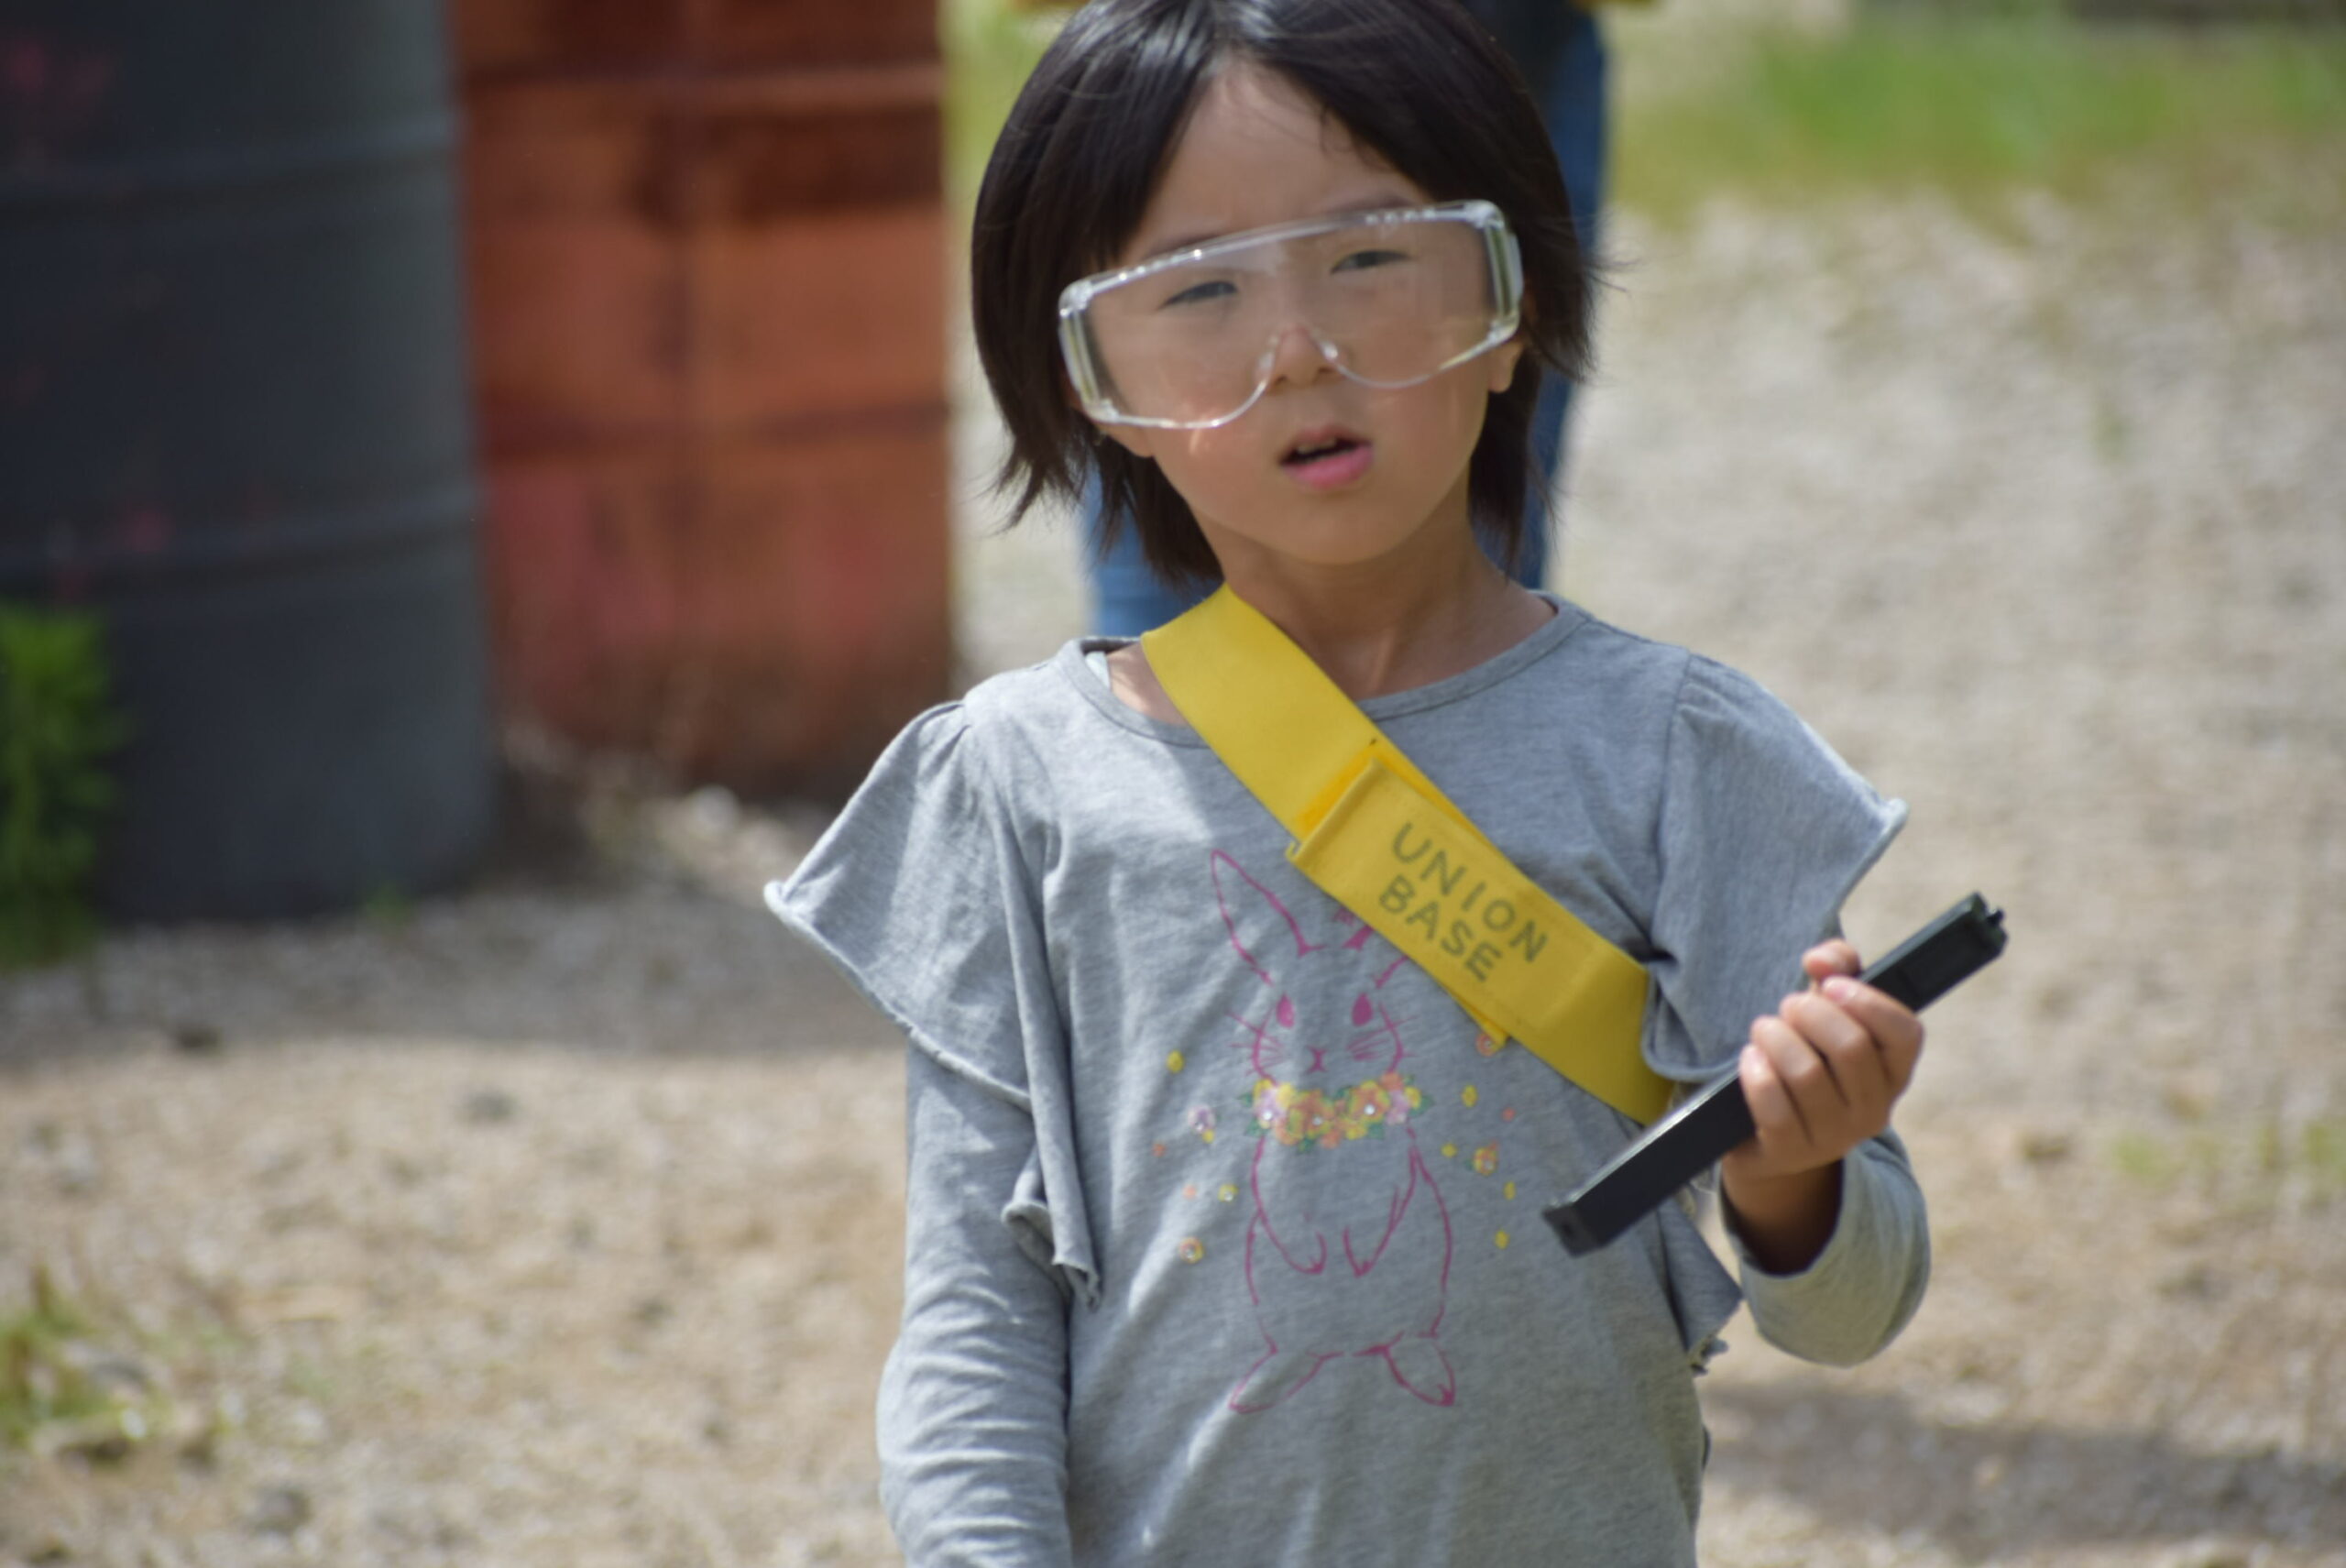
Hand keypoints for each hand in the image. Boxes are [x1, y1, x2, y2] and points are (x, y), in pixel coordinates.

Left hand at [1719, 940, 1924, 1271]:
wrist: (1770, 1135)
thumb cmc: (1808, 1057)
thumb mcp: (1828, 1010)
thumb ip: (1838, 968)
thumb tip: (1823, 959)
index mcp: (1893, 1072)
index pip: (1906, 1033)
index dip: (1869, 1001)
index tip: (1831, 984)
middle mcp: (1874, 1108)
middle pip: (1850, 1047)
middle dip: (1810, 1013)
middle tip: (1788, 1006)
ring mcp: (1835, 1136)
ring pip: (1806, 1073)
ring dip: (1776, 1038)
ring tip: (1764, 1030)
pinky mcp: (1791, 1151)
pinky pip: (1773, 1105)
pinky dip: (1756, 1072)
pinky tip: (1750, 1059)